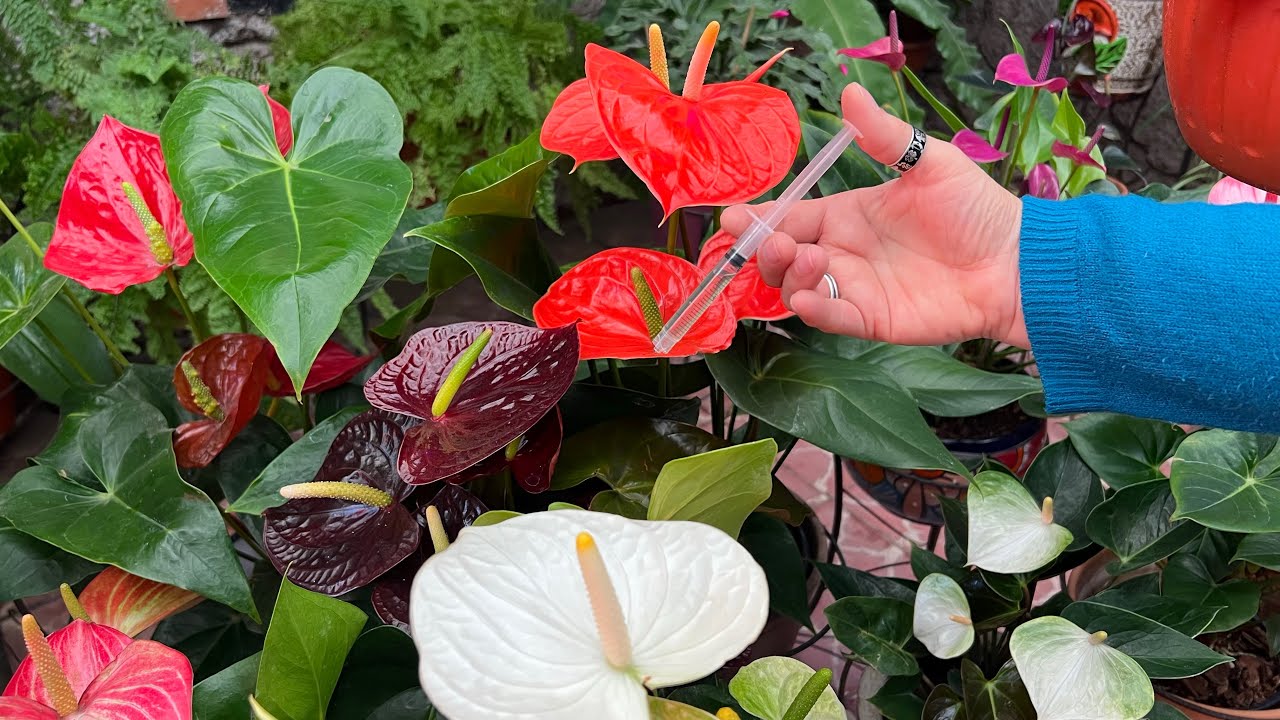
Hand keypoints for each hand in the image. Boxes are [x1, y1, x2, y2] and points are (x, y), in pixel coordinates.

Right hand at [722, 83, 1028, 347]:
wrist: (1014, 260)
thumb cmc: (974, 208)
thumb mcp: (929, 162)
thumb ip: (884, 135)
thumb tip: (850, 92)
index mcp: (847, 215)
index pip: (789, 217)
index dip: (759, 219)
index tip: (734, 218)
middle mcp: (842, 253)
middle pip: (782, 258)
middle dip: (767, 251)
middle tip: (778, 243)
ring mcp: (854, 288)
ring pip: (797, 289)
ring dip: (789, 277)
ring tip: (808, 260)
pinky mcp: (871, 319)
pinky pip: (831, 319)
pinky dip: (814, 311)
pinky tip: (809, 299)